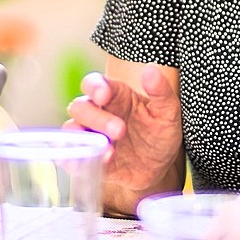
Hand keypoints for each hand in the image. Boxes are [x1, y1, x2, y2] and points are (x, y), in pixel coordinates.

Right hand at [65, 65, 182, 212]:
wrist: (158, 170)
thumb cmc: (159, 136)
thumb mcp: (168, 114)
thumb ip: (161, 92)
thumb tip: (151, 70)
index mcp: (115, 96)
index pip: (95, 84)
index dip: (95, 87)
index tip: (103, 95)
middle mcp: (98, 113)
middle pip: (80, 107)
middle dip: (97, 118)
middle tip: (120, 131)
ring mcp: (90, 136)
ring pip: (71, 130)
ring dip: (85, 139)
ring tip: (109, 151)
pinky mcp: (86, 159)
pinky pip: (70, 158)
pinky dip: (76, 160)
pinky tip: (95, 163)